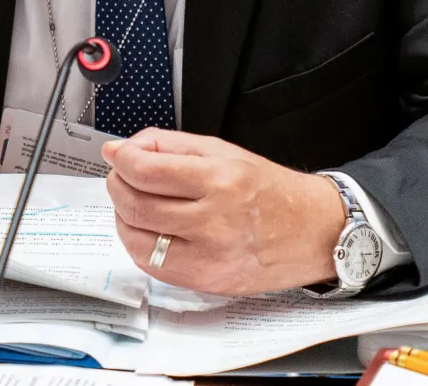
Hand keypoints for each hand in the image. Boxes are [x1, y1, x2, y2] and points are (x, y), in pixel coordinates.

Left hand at [102, 128, 345, 295]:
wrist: (310, 232)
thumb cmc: (270, 190)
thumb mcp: (225, 151)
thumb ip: (172, 145)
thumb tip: (127, 149)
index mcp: (219, 180)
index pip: (147, 171)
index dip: (122, 159)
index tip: (117, 153)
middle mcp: (212, 221)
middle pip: (135, 206)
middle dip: (117, 185)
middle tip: (121, 174)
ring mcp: (207, 257)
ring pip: (136, 239)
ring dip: (122, 216)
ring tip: (133, 201)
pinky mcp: (204, 282)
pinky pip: (152, 266)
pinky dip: (139, 244)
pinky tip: (148, 229)